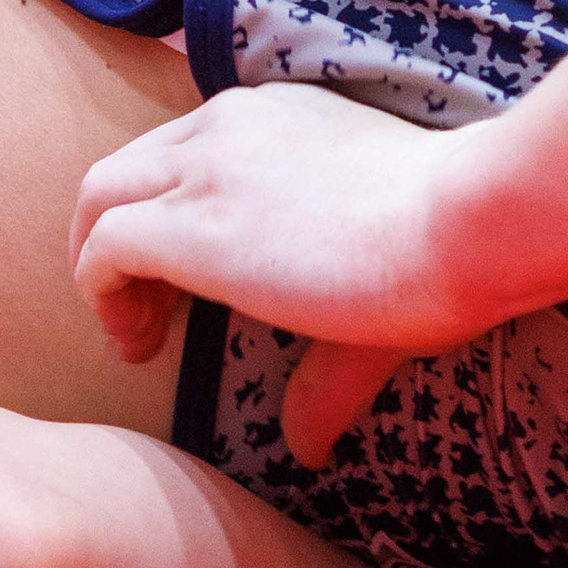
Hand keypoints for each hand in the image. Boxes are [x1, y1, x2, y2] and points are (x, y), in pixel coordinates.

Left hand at [71, 85, 523, 466]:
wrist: (466, 222)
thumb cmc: (447, 246)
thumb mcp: (376, 287)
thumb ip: (328, 372)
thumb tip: (305, 449)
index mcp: (278, 118)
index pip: (188, 149)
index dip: (170, 214)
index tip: (184, 282)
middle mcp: (230, 126)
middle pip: (129, 167)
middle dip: (120, 234)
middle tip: (149, 312)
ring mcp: (206, 170)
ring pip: (100, 196)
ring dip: (100, 265)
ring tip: (132, 335)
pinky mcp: (190, 225)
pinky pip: (104, 250)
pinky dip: (103, 294)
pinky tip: (137, 344)